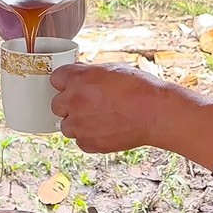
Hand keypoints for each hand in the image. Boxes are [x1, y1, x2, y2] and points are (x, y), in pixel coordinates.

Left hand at [50, 62, 212, 169]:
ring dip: (78, 122)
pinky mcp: (88, 143)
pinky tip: (106, 129)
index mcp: (78, 78)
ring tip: (101, 118)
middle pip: (56, 104)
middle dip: (70, 104)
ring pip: (66, 125)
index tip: (74, 86)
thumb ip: (89, 74)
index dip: (66, 82)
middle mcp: (73, 100)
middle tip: (91, 104)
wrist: (156, 113)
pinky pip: (80, 140)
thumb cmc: (140, 88)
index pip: (56, 79)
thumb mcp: (112, 69)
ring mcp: (79, 124)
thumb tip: (78, 79)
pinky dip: (89, 137)